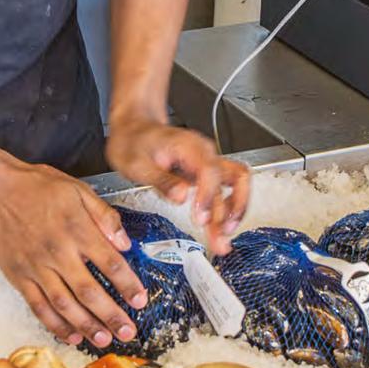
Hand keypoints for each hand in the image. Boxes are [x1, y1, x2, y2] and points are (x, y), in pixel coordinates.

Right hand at [0, 158, 147, 347]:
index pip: (110, 263)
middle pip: (89, 291)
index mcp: (77, 230)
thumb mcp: (78, 189)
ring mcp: (36, 267)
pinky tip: (70, 335)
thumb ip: (104, 216)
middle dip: (111, 315)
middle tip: (128, 332)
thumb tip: (125, 243)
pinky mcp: (19, 277)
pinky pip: (38, 306)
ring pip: (65, 304)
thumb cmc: (38, 186)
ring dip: (86, 326)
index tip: (140, 300)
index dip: (128, 285)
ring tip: (104, 340)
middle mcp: (58, 252)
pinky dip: (55, 324)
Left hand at [106, 118, 250, 255]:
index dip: (208, 196)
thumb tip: (181, 197)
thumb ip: (161, 180)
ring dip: (232, 214)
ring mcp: (208, 163)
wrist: (135, 129)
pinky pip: (225, 190)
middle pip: (233, 179)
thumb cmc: (134, 141)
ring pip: (233, 187)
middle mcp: (205, 154)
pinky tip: (218, 227)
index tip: (201, 219)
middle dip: (231, 211)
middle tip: (221, 237)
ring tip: (223, 238)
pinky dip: (226, 210)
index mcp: (190, 147)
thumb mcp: (137, 163)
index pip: (211, 171)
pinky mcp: (206, 174)